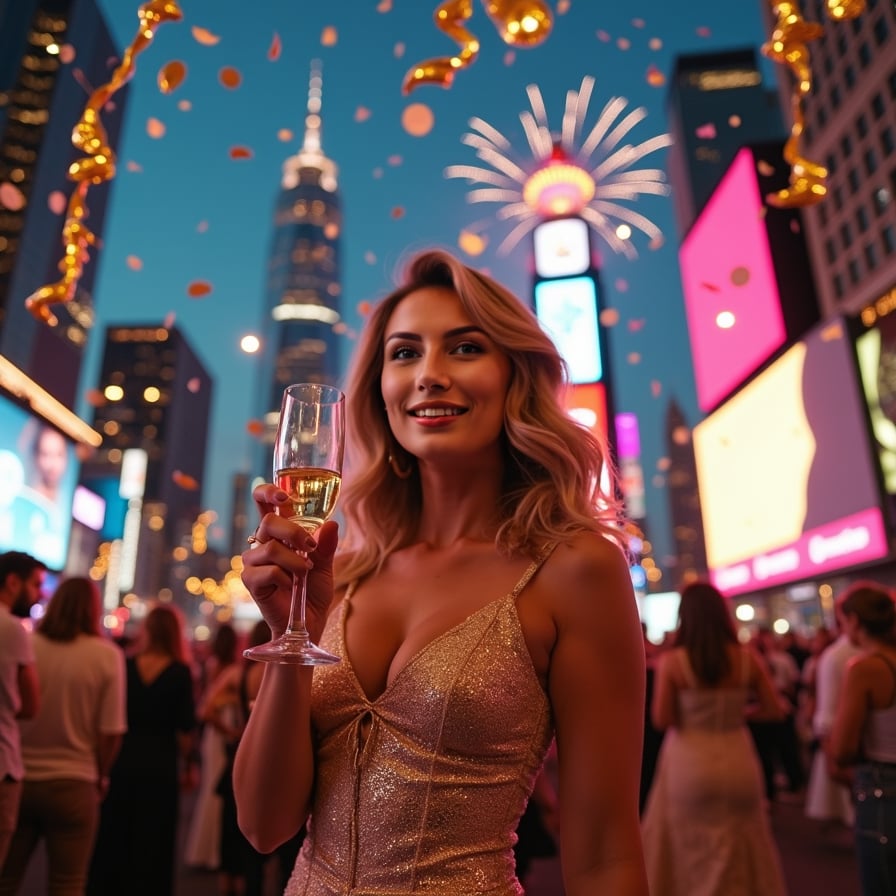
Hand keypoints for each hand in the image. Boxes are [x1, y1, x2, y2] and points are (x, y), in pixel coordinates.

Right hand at [241, 483, 338, 638]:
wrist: (309, 623)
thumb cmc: (313, 591)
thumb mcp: (325, 565)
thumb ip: (325, 545)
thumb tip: (332, 524)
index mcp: (279, 534)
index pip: (264, 503)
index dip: (268, 492)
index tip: (283, 497)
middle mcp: (263, 543)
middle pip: (268, 521)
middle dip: (294, 532)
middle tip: (310, 548)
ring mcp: (254, 562)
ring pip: (270, 547)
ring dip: (295, 561)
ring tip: (304, 574)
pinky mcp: (250, 581)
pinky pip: (268, 570)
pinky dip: (285, 578)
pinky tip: (290, 588)